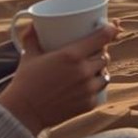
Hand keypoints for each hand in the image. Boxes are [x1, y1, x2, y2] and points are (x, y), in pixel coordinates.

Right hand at [0, 21, 118, 133]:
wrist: (24, 112)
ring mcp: (88, 89)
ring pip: (105, 74)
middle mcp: (84, 71)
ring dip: (100, 70)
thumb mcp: (28, 55)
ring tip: (90, 69)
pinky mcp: (89, 104)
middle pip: (104, 56)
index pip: (102, 37)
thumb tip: (32, 24)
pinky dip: (94, 87)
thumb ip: (32, 37)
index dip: (111, 30)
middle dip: (100, 52)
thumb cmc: (25, 82)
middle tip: (91, 52)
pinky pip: (99, 91)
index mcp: (72, 55)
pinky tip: (86, 86)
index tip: (113, 27)